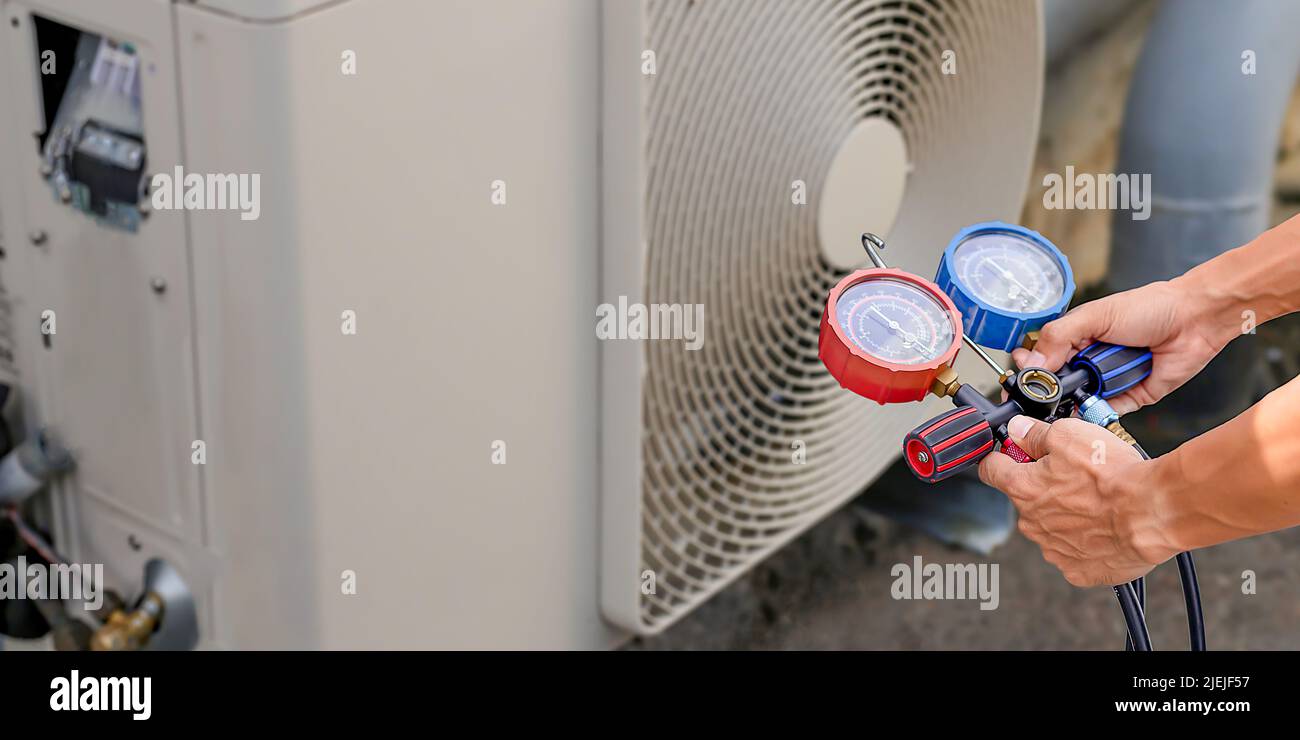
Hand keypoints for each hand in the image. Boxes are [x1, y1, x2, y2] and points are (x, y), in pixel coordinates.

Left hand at [978, 416, 1177, 586]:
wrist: (1152, 512)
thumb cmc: (1113, 475)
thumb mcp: (1069, 434)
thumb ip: (1035, 433)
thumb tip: (1018, 430)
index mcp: (1022, 488)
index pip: (990, 470)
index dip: (1001, 457)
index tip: (1010, 454)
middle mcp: (1031, 522)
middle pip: (1025, 498)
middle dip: (1044, 486)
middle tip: (1075, 476)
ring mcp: (1053, 550)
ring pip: (1051, 526)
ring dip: (1066, 514)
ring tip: (1098, 502)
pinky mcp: (1078, 570)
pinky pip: (1074, 552)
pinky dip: (1086, 541)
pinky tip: (1105, 527)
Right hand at [1013, 279, 1227, 413]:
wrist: (1194, 320)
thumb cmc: (1150, 307)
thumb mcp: (1096, 315)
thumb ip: (1060, 335)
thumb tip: (1032, 361)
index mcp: (1076, 338)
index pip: (1041, 358)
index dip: (1029, 369)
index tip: (1019, 377)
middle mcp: (1089, 361)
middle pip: (1056, 384)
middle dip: (1048, 389)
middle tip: (1041, 391)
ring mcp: (1108, 381)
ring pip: (1078, 401)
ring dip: (1072, 402)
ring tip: (1067, 398)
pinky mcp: (1129, 398)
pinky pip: (1105, 412)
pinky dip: (1097, 413)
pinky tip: (1088, 410)